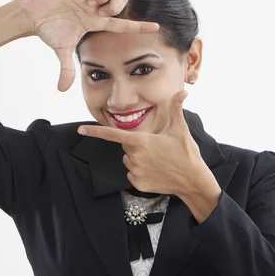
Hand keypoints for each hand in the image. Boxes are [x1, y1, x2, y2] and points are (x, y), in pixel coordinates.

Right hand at [20, 0, 159, 91]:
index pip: (123, 24)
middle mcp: (96, 7)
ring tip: (87, 2)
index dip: (140, 26)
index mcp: (96, 22)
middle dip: (114, 6)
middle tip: (99, 12)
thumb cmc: (49, 32)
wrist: (33, 16)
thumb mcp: (61, 50)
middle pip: (121, 0)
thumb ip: (66, 69)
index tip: (156, 27)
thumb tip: (62, 90)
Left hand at [76, 90, 208, 196]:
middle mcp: (134, 157)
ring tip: (157, 160)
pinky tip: (155, 171)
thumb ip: (176, 109)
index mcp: (141, 142)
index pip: (112, 134)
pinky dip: (140, 172)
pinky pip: (132, 173)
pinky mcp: (137, 184)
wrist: (193, 181)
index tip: (81, 129)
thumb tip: (183, 92)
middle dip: (136, 145)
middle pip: (126, 147)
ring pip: (128, 160)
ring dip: (138, 158)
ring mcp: (135, 171)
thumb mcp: (181, 130)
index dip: (95, 131)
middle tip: (156, 148)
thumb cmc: (186, 154)